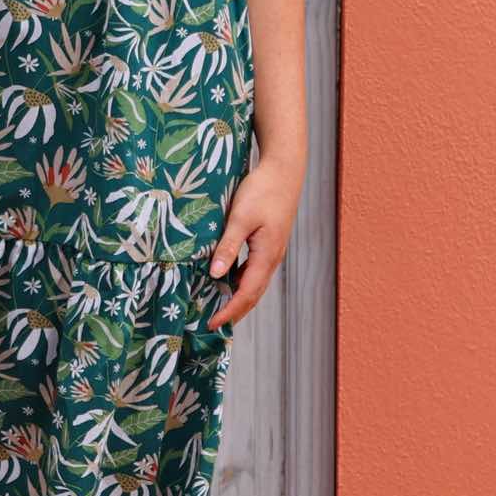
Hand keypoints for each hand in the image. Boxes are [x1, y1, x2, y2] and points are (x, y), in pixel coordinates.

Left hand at [205, 155, 302, 330]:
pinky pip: (254, 271)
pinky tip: (227, 280)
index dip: (229, 311)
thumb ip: (228, 246)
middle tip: (213, 324)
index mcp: (266, 256)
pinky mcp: (269, 243)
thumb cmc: (262, 191)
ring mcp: (272, 252)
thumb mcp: (240, 217)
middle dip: (234, 312)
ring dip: (238, 299)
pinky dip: (241, 282)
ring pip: (254, 284)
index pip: (246, 294)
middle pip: (253, 295)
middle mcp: (272, 259)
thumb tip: (214, 275)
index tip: (212, 324)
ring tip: (219, 308)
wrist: (284, 171)